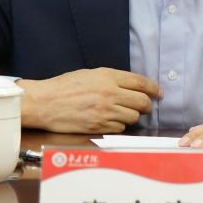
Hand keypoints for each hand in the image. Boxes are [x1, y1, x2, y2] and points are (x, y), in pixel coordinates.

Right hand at [16, 68, 161, 133]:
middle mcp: (109, 94)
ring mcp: (105, 112)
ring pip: (133, 118)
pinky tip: (111, 121)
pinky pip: (120, 129)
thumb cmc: (65, 86)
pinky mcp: (99, 127)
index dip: (153, 88)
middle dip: (146, 105)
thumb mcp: (90, 74)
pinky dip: (119, 126)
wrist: (44, 103)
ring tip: (124, 113)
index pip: (140, 82)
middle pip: (142, 102)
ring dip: (133, 116)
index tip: (158, 93)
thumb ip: (112, 79)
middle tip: (145, 106)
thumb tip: (132, 86)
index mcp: (108, 76)